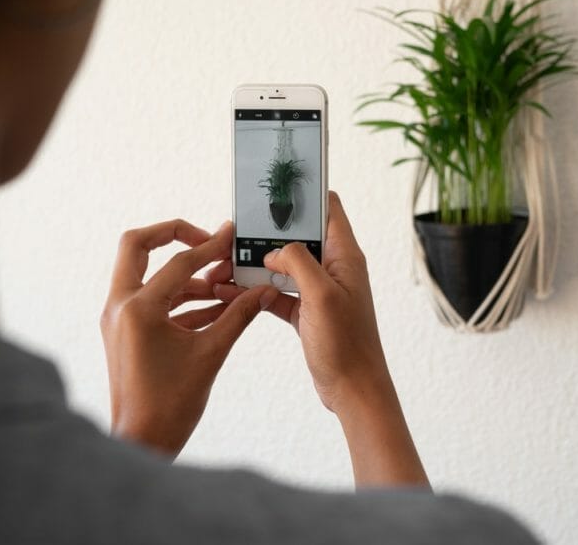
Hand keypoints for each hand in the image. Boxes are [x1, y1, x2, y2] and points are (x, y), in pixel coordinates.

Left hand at [100, 219, 278, 455]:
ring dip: (184, 275)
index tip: (231, 237)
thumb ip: (238, 316)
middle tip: (206, 240)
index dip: (211, 248)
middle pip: (137, 247)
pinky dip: (180, 299)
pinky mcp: (124, 332)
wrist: (143, 442)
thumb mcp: (211, 353)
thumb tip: (262, 292)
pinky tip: (213, 307)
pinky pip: (151, 301)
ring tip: (222, 284)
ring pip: (147, 275)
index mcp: (138, 309)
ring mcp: (118, 319)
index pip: (179, 263)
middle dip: (172, 235)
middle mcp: (120, 307)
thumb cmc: (169, 406)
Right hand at [215, 191, 386, 414]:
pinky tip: (230, 292)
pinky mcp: (306, 311)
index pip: (328, 208)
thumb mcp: (321, 295)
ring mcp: (319, 290)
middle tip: (236, 232)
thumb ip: (297, 262)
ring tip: (224, 264)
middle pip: (297, 236)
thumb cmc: (347, 345)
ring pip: (282, 265)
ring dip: (255, 264)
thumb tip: (272, 251)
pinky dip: (255, 291)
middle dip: (266, 233)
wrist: (353, 390)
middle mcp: (333, 268)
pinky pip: (276, 292)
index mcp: (344, 256)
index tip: (276, 185)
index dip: (306, 193)